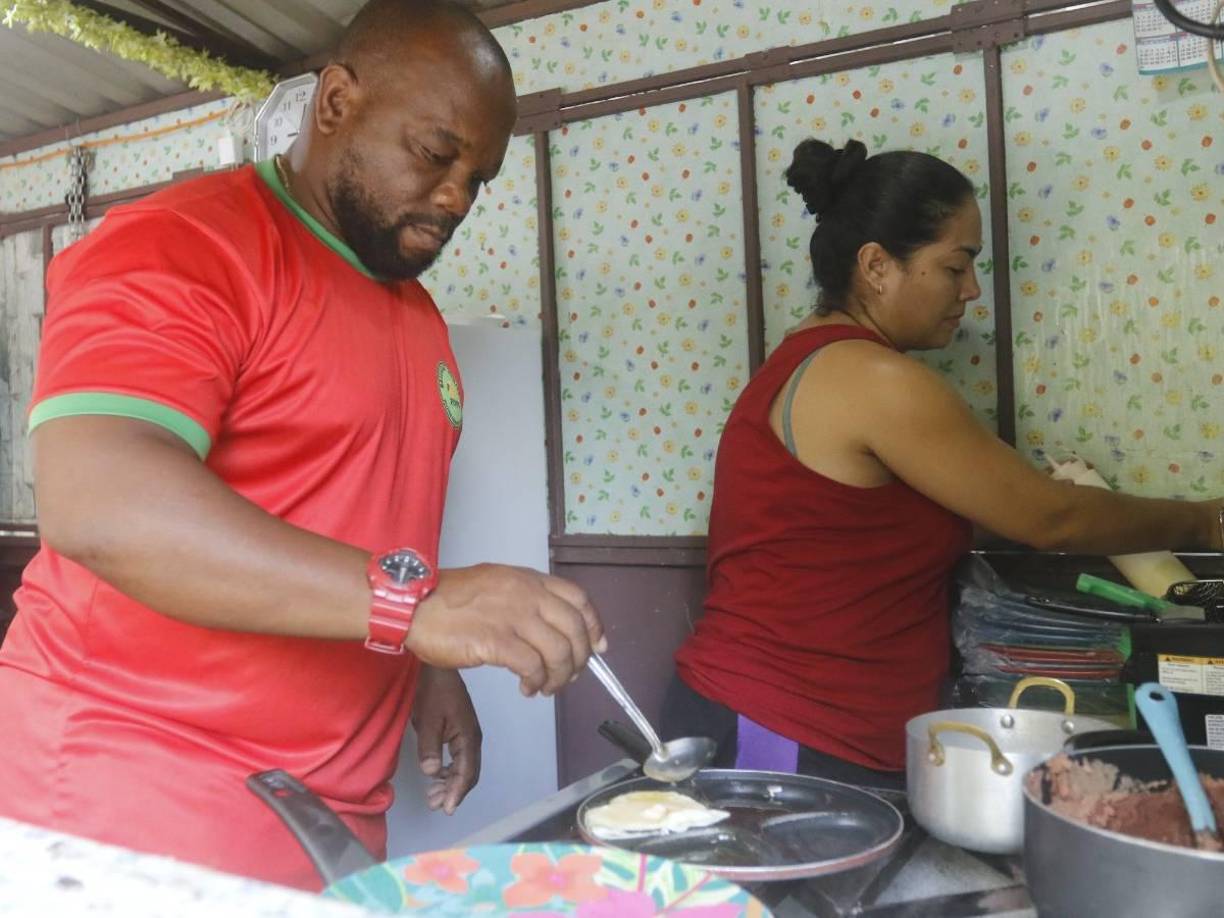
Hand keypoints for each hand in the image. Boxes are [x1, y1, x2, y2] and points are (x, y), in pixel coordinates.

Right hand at [405, 564, 605, 696]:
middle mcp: (526, 594)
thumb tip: (550, 627)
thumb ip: (525, 599)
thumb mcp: (496, 585)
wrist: (412, 605)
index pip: (578, 598)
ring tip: (545, 687)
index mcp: (528, 579)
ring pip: (559, 652)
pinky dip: (536, 682)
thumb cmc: (449, 599)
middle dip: (580, 658)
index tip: (597, 646)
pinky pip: (533, 667)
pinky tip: (527, 688)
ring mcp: (512, 616)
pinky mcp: (495, 641)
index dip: (594, 625)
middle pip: (575, 629)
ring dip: (559, 676)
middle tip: (569, 676)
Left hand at [411, 666, 480, 814]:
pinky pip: (458, 757)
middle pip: (468, 772)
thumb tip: (431, 772)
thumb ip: (430, 746)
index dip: (457, 792)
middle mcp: (472, 738)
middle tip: (436, 805)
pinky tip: (437, 775)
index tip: (446, 808)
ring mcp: (466, 733)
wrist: (436, 666)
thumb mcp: (427, 718)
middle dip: (454, 791)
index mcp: (468, 736)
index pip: (467, 772)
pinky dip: (449, 770)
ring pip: (463, 766)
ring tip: (434, 795)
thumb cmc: (432, 690)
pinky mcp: (459, 730)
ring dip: (450, 782)